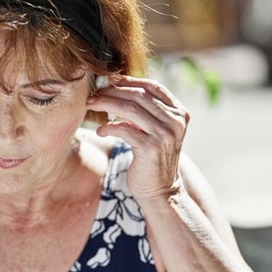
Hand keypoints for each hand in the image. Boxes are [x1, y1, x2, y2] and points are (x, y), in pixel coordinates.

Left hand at [90, 74, 188, 201]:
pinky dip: (109, 127)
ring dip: (106, 104)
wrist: (161, 190)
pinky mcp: (151, 148)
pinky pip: (124, 130)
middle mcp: (175, 121)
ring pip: (130, 109)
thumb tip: (117, 87)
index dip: (130, 81)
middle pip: (139, 95)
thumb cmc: (153, 158)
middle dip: (113, 92)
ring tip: (91, 106)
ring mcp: (165, 135)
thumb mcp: (156, 130)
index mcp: (179, 112)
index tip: (109, 81)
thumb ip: (147, 111)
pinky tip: (100, 131)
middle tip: (94, 94)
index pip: (153, 87)